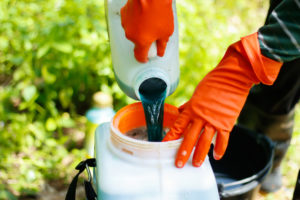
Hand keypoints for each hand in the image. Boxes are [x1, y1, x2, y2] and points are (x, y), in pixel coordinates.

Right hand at [120, 0, 173, 62]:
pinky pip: (130, 21)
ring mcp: (126, 24)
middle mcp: (131, 35)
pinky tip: (144, 13)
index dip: (144, 59)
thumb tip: (160, 52)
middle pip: (137, 42)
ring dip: (140, 29)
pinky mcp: (124, 13)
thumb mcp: (167, 31)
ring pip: (133, 31)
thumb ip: (162, 45)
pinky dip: (136, 20)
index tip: (146, 58)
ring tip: (150, 20)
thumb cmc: (160, 11)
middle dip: (145, 40)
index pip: (139, 56)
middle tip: (155, 33)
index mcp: (141, 42)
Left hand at [163, 33, 281, 167]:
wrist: (232, 79)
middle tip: (178, 164)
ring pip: (205, 142)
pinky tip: (217, 157)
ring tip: (196, 164)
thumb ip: (189, 106)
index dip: (170, 138)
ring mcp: (214, 121)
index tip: (164, 146)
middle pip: (189, 138)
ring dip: (200, 154)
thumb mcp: (196, 94)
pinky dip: (220, 149)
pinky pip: (223, 140)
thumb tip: (181, 112)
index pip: (178, 127)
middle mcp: (200, 117)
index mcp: (191, 109)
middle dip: (183, 152)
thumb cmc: (213, 83)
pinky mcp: (227, 123)